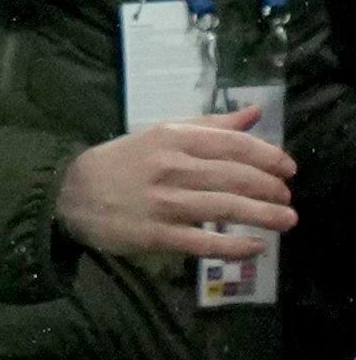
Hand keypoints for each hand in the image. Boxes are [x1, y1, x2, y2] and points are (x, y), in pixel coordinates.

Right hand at [54, 106, 296, 262]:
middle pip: (236, 177)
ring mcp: (164, 203)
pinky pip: (205, 242)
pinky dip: (236, 246)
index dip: (268, 156)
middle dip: (271, 188)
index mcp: (171, 138)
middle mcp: (170, 167)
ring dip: (265, 215)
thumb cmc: (122, 162)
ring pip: (227, 208)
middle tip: (288, 197)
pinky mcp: (157, 234)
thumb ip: (208, 125)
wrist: (70, 193)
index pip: (232, 144)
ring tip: (287, 220)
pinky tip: (256, 246)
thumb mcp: (160, 135)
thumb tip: (254, 113)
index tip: (289, 169)